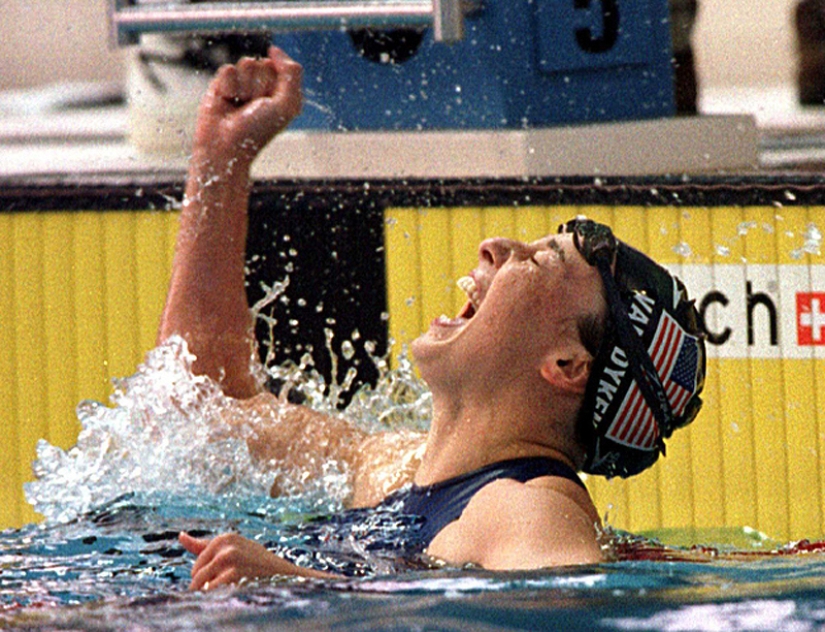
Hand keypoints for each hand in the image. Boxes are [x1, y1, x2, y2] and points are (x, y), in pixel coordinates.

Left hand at [179, 531, 330, 589]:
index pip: (197, 568)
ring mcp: (228, 558)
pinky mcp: (233, 573)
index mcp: (223, 539)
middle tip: (227, 590)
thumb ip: (203, 546)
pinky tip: (232, 596)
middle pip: (197, 578)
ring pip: (202, 586)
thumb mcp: (231, 549)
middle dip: (206, 588)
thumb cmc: (255, 563)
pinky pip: (212, 592)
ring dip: (211, 595)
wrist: (284, 575)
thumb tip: (180, 536)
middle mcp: (224, 546)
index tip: (225, 581)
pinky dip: (217, 599)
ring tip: (228, 593)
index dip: (208, 580)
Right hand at [193, 46, 302, 164]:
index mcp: (281, 90)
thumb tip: (274, 49)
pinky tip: (226, 101)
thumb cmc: (258, 130)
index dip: (275, 84)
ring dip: (244, 87)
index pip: (281, 66)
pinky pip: (228, 69)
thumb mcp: (287, 105)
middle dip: (259, 86)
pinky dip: (228, 87)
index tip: (270, 104)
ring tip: (239, 104)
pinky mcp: (223, 82)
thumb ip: (291, 74)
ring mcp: (242, 82)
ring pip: (246, 63)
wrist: (226, 145)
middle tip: (252, 107)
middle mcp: (262, 84)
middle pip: (263, 63)